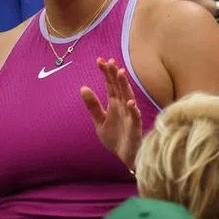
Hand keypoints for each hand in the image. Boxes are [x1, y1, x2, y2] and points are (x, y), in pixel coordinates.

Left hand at [80, 57, 142, 171]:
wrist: (126, 158)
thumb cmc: (115, 138)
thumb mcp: (99, 121)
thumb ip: (93, 106)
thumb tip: (83, 87)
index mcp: (114, 104)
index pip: (110, 85)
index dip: (106, 73)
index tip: (100, 60)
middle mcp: (123, 107)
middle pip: (119, 87)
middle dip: (114, 74)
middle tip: (110, 61)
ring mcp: (130, 116)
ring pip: (128, 97)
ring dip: (125, 86)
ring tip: (120, 73)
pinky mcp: (135, 128)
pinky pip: (135, 118)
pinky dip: (133, 110)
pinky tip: (130, 103)